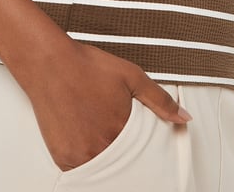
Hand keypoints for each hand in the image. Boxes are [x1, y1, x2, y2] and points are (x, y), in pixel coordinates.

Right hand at [21, 39, 190, 171]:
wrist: (49, 63)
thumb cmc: (87, 67)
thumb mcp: (131, 75)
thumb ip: (160, 99)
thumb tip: (184, 117)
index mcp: (121, 131)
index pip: (141, 154)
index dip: (141, 146)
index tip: (134, 136)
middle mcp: (101, 149)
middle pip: (122, 163)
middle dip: (122, 151)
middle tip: (113, 130)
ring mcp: (80, 156)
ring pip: (102, 169)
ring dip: (105, 156)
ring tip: (99, 132)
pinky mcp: (62, 158)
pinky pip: (80, 171)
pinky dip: (86, 159)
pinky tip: (86, 139)